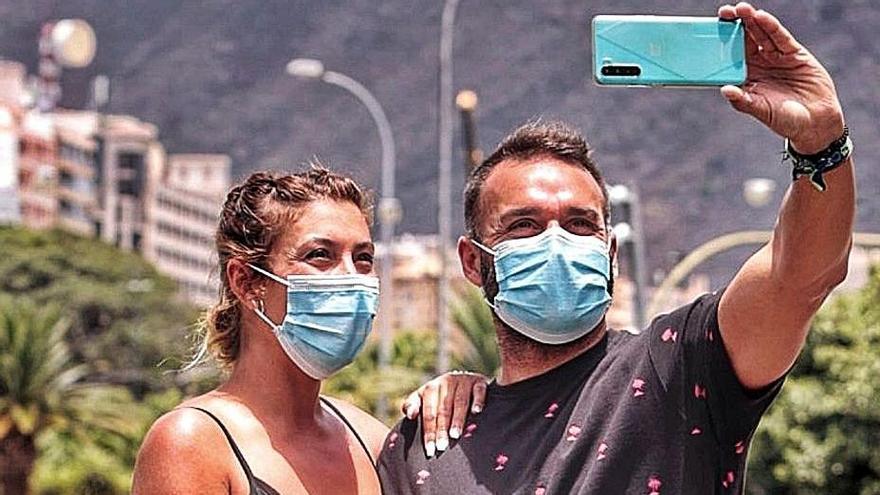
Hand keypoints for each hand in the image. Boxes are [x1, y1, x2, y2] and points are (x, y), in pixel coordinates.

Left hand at [401, 371, 487, 457]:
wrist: (464, 379)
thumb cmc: (441, 395)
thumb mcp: (423, 397)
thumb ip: (411, 405)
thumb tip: (410, 414)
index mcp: (431, 388)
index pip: (429, 413)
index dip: (429, 432)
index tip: (430, 450)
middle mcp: (447, 382)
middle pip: (444, 409)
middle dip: (442, 429)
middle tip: (442, 446)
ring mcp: (463, 380)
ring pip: (460, 402)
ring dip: (458, 419)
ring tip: (455, 435)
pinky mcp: (479, 381)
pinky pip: (479, 391)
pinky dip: (478, 401)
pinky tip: (476, 412)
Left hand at [718, 2, 844, 153]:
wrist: (815, 123)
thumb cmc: (785, 120)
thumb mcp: (761, 111)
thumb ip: (743, 101)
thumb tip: (725, 90)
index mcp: (746, 77)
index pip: (730, 55)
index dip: (721, 43)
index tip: (709, 31)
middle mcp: (759, 64)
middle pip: (744, 40)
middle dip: (735, 25)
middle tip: (725, 12)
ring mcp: (776, 57)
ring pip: (761, 34)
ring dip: (751, 21)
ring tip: (741, 9)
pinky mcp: (794, 54)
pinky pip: (781, 38)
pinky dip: (771, 27)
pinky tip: (761, 17)